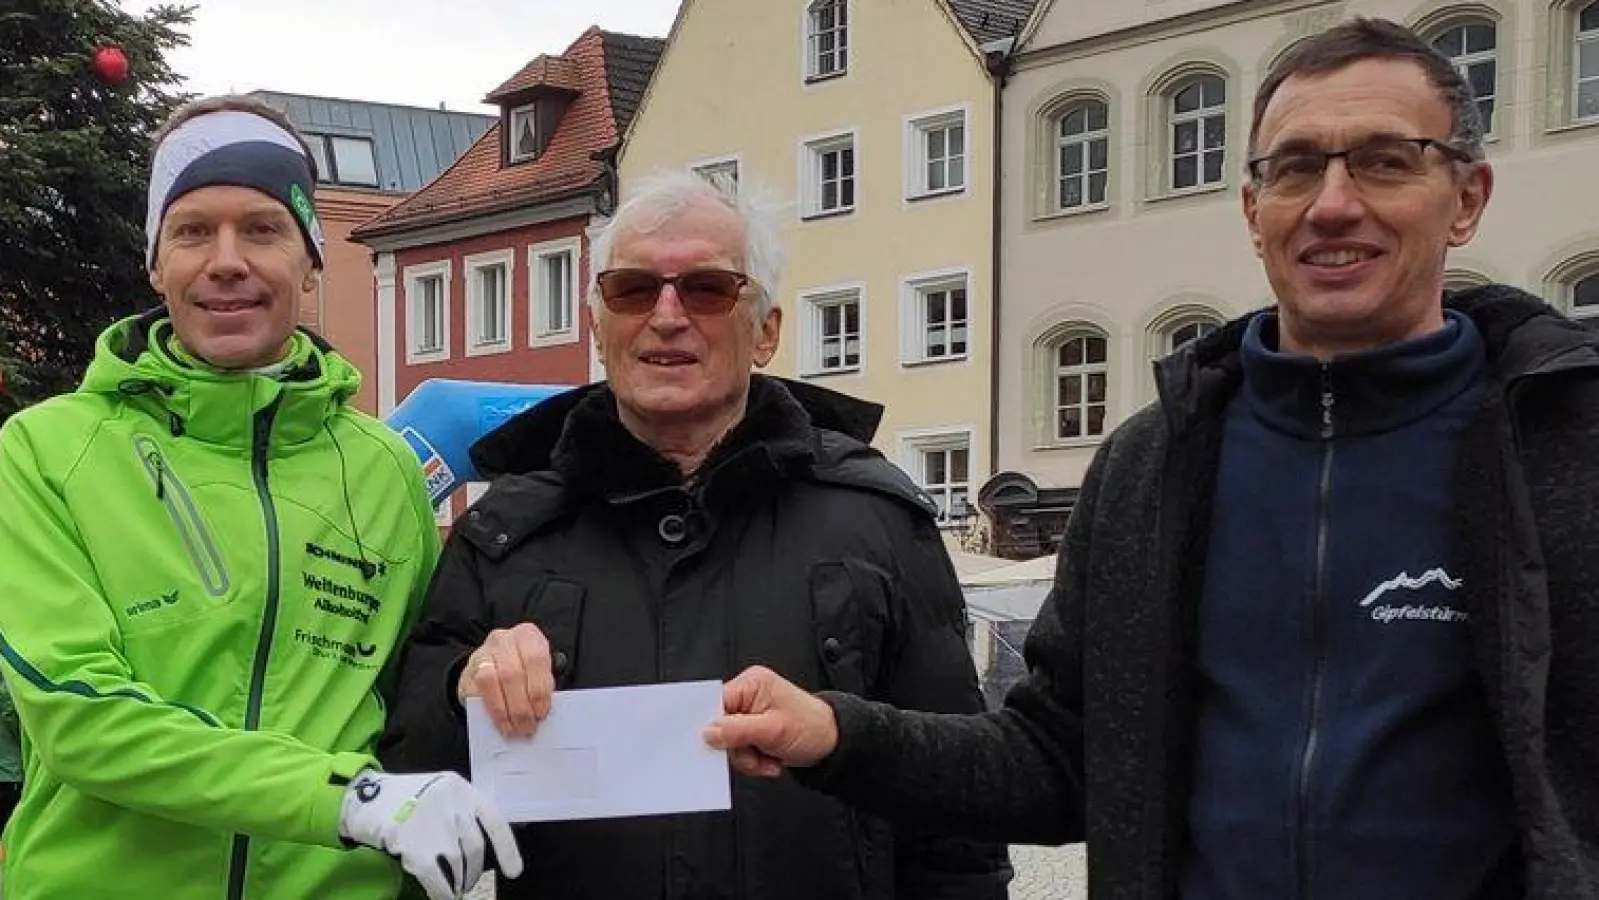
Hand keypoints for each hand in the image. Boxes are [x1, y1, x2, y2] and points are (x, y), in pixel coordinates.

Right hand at [338, 769, 522, 899]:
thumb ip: (458, 813)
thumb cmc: (400, 799)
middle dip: (473, 871)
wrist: (360, 799)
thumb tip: (474, 852)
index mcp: (461, 789)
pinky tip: (440, 896)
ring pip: (458, 865)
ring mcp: (434, 823)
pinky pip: (437, 878)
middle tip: (467, 883)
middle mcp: (452, 803)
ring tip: (453, 889)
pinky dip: (441, 892)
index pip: (494, 821)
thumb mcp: (437, 795)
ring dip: (457, 883)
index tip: (514, 871)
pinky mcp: (415, 844)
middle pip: (475, 848)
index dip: (507, 849)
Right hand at [458, 623, 554, 737]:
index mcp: (527, 635)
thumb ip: (542, 685)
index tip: (542, 712)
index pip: (535, 659)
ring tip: (514, 729)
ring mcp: (482, 653)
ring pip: (491, 681)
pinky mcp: (467, 670)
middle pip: (512, 674)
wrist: (493, 663)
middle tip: (529, 728)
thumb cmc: (524, 669)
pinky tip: (499, 723)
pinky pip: (476, 691)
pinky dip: (489, 710)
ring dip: (503, 710)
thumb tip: (542, 713)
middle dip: (521, 706)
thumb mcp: (538, 670)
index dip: (539, 689)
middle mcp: (503, 640)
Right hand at [703, 665, 839, 777]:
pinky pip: (739, 750)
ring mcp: (749, 714)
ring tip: (769, 760)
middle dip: (738, 749)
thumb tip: (708, 732)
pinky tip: (770, 760)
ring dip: (748, 758)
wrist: (832, 742)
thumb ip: (737, 730)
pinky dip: (754, 761)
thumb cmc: (811, 727)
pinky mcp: (752, 730)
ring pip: (729, 743)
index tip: (717, 745)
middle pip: (720, 726)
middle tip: (756, 757)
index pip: (716, 703)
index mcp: (751, 684)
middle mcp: (748, 695)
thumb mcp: (773, 730)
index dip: (713, 726)